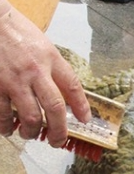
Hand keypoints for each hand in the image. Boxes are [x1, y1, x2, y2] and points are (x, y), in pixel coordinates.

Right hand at [0, 2, 90, 146]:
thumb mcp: (43, 45)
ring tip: (29, 134)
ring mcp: (14, 80)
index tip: (85, 120)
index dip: (81, 107)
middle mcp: (35, 71)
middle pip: (55, 108)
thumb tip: (63, 91)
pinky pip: (2, 114)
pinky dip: (6, 126)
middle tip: (58, 141)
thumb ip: (53, 67)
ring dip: (31, 132)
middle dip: (59, 131)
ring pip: (30, 117)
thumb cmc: (16, 31)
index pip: (73, 86)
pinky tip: (8, 128)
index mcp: (51, 59)